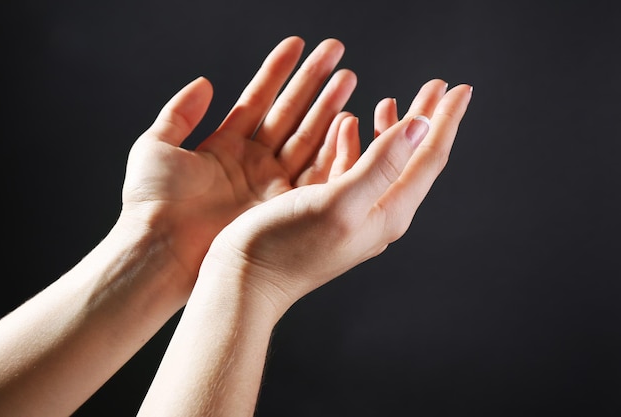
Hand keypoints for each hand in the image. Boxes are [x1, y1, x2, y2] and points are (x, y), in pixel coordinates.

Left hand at [120, 37, 356, 291]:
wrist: (161, 252)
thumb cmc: (152, 204)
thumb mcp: (156, 147)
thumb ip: (180, 112)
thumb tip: (204, 82)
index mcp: (225, 146)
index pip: (257, 98)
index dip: (277, 70)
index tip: (298, 44)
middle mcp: (252, 163)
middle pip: (289, 114)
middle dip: (313, 82)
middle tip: (336, 51)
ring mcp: (270, 184)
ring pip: (306, 137)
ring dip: (328, 107)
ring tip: (348, 76)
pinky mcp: (283, 204)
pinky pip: (313, 171)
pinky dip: (330, 147)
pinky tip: (346, 121)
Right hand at [204, 80, 472, 314]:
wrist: (246, 281)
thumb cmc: (286, 247)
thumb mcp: (338, 202)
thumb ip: (381, 164)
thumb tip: (421, 127)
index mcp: (387, 211)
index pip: (429, 159)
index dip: (446, 120)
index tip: (461, 88)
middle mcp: (376, 212)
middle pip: (412, 157)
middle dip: (426, 118)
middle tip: (437, 85)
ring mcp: (352, 212)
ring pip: (381, 161)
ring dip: (390, 128)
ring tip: (392, 99)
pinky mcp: (327, 209)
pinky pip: (351, 169)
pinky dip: (353, 143)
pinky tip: (347, 127)